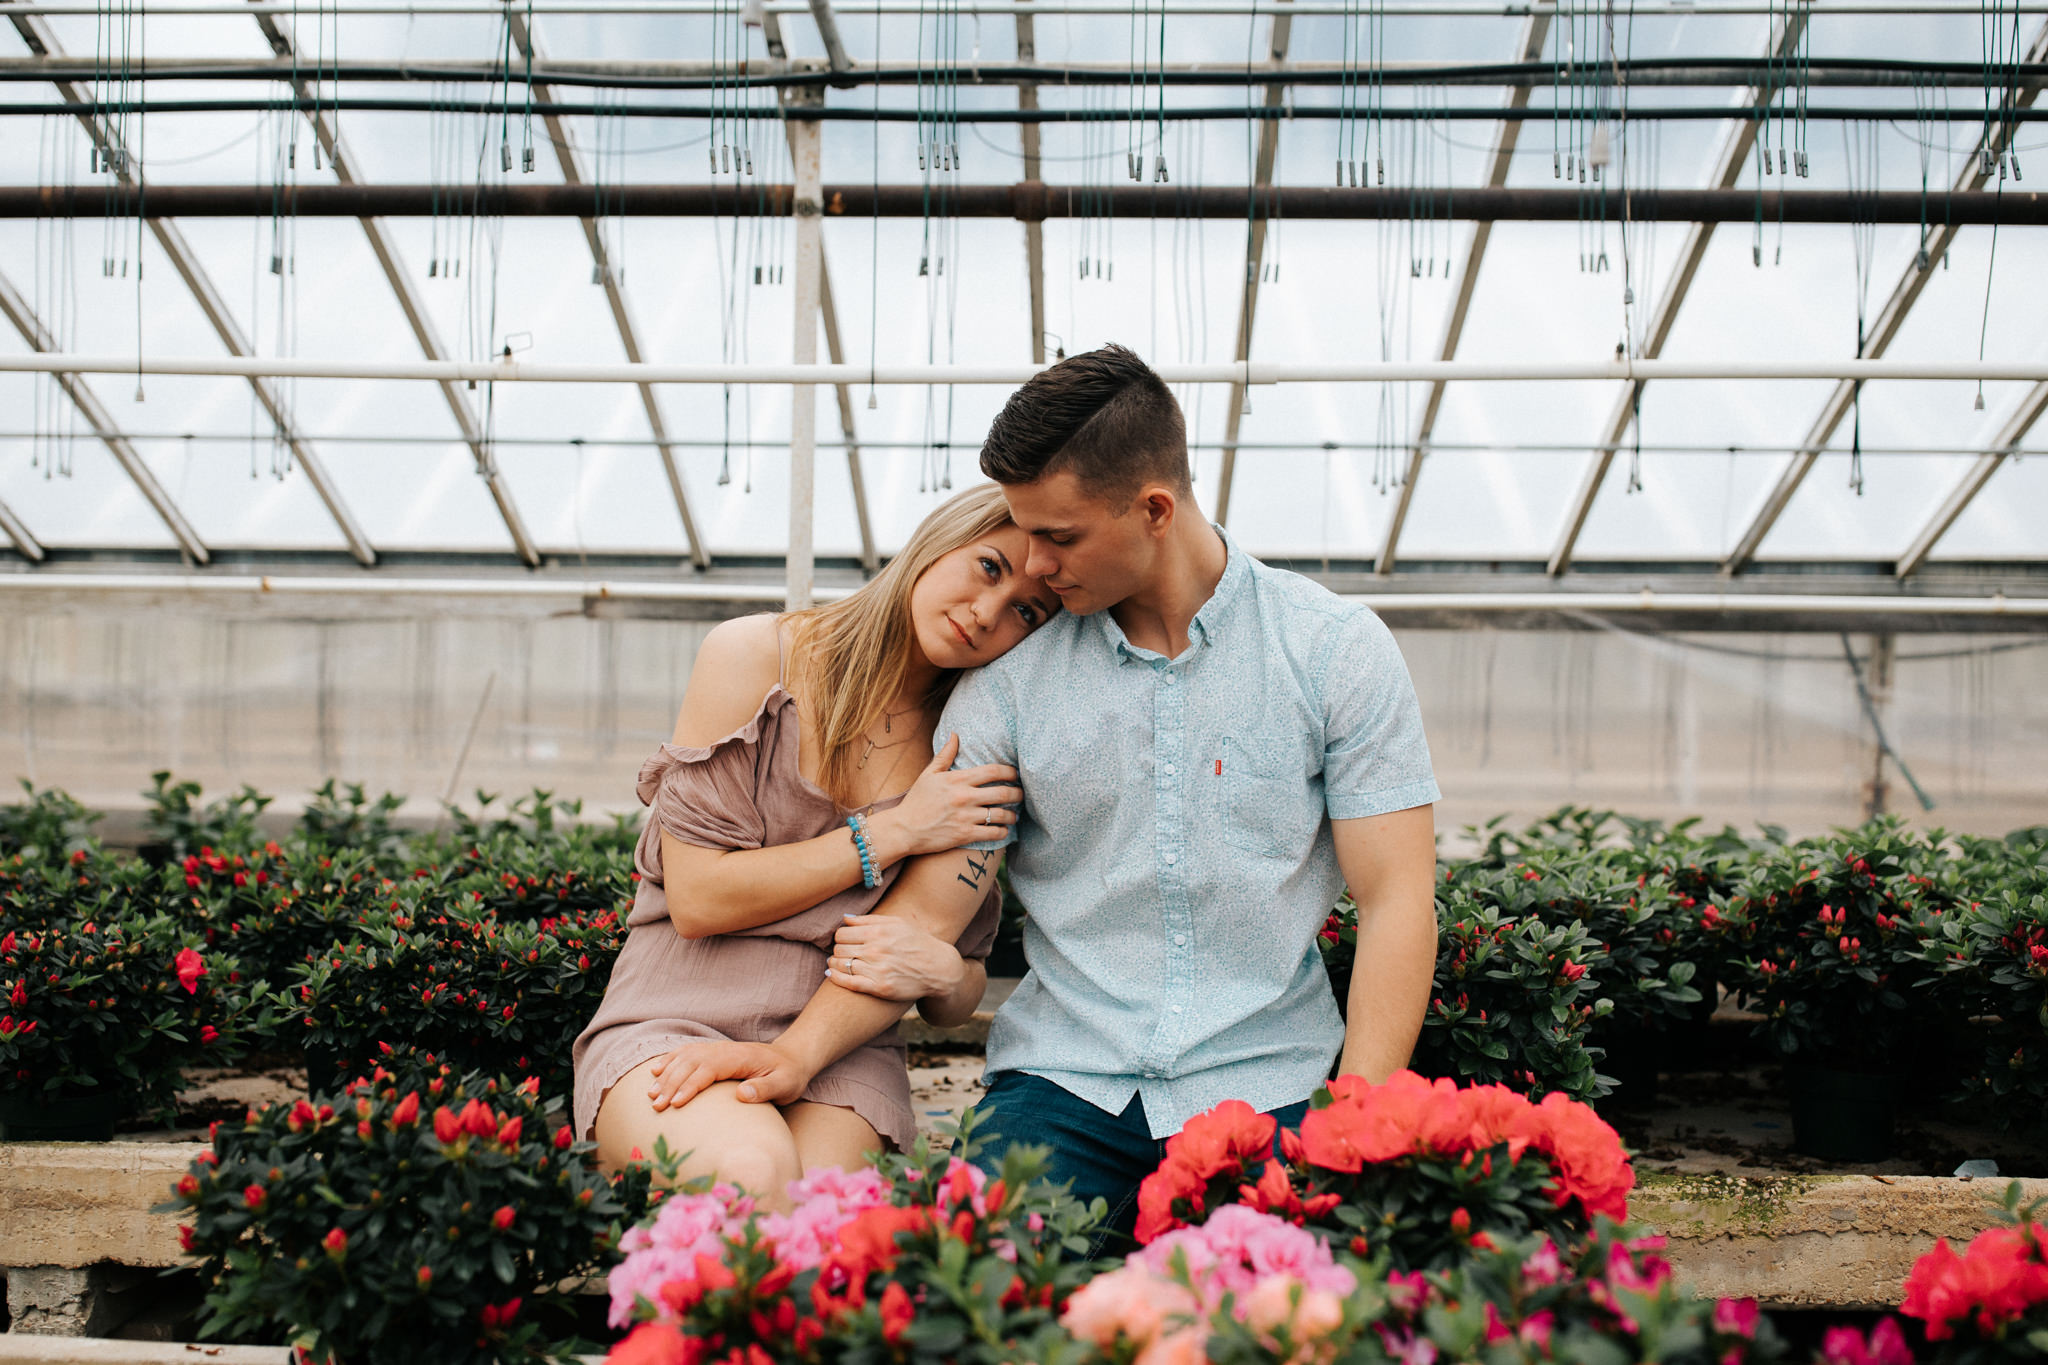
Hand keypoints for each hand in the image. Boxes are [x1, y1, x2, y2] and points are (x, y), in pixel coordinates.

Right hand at [645, 1040, 812, 1110]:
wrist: (792, 1058)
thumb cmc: (788, 1075)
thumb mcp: (785, 1085)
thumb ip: (765, 1089)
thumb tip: (742, 1094)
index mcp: (739, 1057)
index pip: (708, 1069)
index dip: (690, 1086)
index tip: (674, 1104)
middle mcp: (724, 1050)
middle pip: (691, 1063)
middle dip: (671, 1084)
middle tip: (655, 1106)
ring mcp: (717, 1049)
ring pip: (685, 1058)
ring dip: (666, 1075)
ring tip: (650, 1095)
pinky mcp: (714, 1053)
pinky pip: (687, 1053)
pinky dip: (670, 1060)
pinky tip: (656, 1071)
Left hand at [826, 914, 967, 1002]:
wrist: (939, 968)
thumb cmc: (918, 942)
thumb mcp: (898, 923)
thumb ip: (870, 920)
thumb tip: (845, 918)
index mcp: (879, 932)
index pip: (842, 933)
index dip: (840, 937)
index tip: (845, 941)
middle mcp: (876, 949)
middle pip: (839, 949)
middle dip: (838, 950)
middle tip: (843, 953)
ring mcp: (878, 969)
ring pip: (841, 965)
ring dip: (835, 964)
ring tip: (837, 963)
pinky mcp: (880, 987)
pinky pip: (849, 982)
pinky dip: (836, 978)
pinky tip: (832, 975)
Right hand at [868, 734, 1021, 859]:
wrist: (903, 829)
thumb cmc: (917, 801)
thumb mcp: (929, 774)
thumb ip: (945, 754)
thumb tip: (955, 734)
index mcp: (957, 779)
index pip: (993, 771)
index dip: (1010, 771)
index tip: (1015, 774)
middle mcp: (964, 797)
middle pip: (1003, 793)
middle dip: (1018, 794)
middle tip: (1021, 795)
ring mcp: (966, 817)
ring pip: (1001, 815)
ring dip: (1013, 815)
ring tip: (1014, 815)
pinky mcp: (965, 835)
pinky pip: (993, 833)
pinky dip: (1003, 832)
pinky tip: (1004, 830)